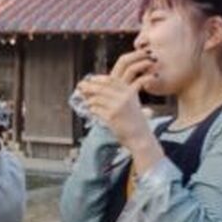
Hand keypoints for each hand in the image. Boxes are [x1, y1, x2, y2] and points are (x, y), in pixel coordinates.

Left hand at [78, 49, 163, 172]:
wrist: (141, 141)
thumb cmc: (137, 128)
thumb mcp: (134, 110)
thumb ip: (125, 100)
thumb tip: (110, 97)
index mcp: (131, 94)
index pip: (114, 80)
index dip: (101, 79)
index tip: (91, 79)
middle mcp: (126, 97)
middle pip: (103, 86)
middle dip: (91, 85)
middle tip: (81, 85)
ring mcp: (118, 105)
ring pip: (98, 96)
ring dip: (88, 95)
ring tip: (81, 94)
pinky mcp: (112, 114)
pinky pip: (97, 107)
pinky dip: (90, 107)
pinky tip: (87, 107)